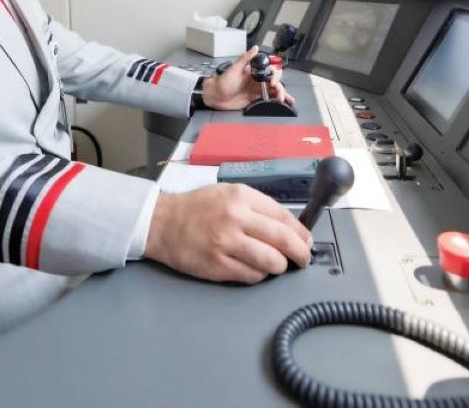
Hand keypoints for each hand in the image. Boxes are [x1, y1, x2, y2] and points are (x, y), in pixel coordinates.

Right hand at [144, 184, 312, 282]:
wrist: (162, 223)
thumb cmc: (197, 208)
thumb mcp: (228, 193)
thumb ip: (257, 206)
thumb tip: (288, 226)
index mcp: (241, 197)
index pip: (283, 217)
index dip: (301, 232)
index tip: (307, 241)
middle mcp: (235, 218)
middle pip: (283, 240)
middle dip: (300, 253)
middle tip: (304, 259)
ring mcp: (226, 243)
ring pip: (271, 262)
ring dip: (280, 266)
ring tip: (277, 265)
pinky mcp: (217, 266)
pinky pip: (251, 276)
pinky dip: (259, 275)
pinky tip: (255, 269)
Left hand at [202, 46, 294, 109]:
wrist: (215, 96)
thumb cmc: (223, 81)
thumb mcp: (234, 69)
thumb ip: (245, 58)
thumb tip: (255, 47)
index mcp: (253, 71)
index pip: (269, 70)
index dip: (274, 75)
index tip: (272, 82)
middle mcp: (257, 79)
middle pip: (274, 81)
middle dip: (279, 87)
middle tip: (279, 94)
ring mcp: (257, 89)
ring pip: (273, 90)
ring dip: (281, 94)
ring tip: (283, 99)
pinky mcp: (255, 99)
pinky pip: (268, 99)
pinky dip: (276, 100)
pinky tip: (284, 103)